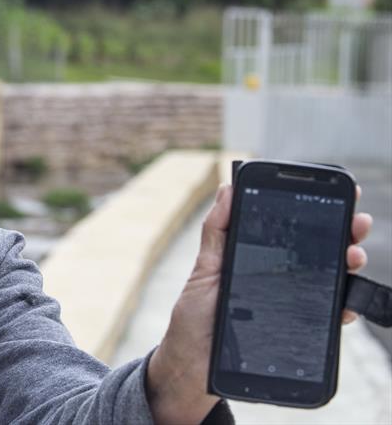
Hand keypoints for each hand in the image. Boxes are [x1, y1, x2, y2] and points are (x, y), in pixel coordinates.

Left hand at [146, 184, 370, 423]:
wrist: (194, 362)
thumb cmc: (196, 314)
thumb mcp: (204, 268)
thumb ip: (217, 230)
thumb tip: (229, 187)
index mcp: (260, 255)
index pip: (296, 227)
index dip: (321, 209)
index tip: (343, 192)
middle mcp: (281, 276)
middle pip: (322, 249)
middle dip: (345, 232)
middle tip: (357, 223)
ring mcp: (291, 301)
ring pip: (331, 279)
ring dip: (349, 265)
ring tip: (352, 258)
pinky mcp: (295, 328)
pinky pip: (328, 316)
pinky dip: (342, 308)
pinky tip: (345, 303)